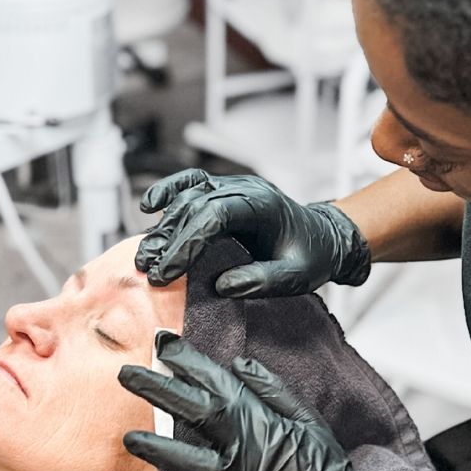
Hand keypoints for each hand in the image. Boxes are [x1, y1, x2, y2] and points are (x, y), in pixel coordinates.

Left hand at [118, 336, 412, 470]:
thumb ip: (274, 391)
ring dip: (157, 448)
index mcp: (261, 423)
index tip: (162, 341)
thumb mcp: (310, 423)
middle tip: (125, 373)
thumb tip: (240, 364)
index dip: (187, 360)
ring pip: (189, 464)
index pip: (216, 383)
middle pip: (194, 413)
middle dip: (158, 389)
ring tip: (128, 438)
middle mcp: (244, 452)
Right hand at [135, 170, 371, 296]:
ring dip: (164, 226)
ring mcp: (233, 187)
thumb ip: (262, 280)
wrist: (325, 237)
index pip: (215, 216)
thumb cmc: (313, 256)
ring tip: (145, 256)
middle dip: (168, 240)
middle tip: (148, 270)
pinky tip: (149, 206)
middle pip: (195, 206)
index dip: (187, 243)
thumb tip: (222, 286)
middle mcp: (244, 189)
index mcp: (263, 205)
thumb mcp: (297, 276)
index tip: (168, 272)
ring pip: (188, 196)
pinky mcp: (224, 192)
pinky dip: (169, 192)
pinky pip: (191, 184)